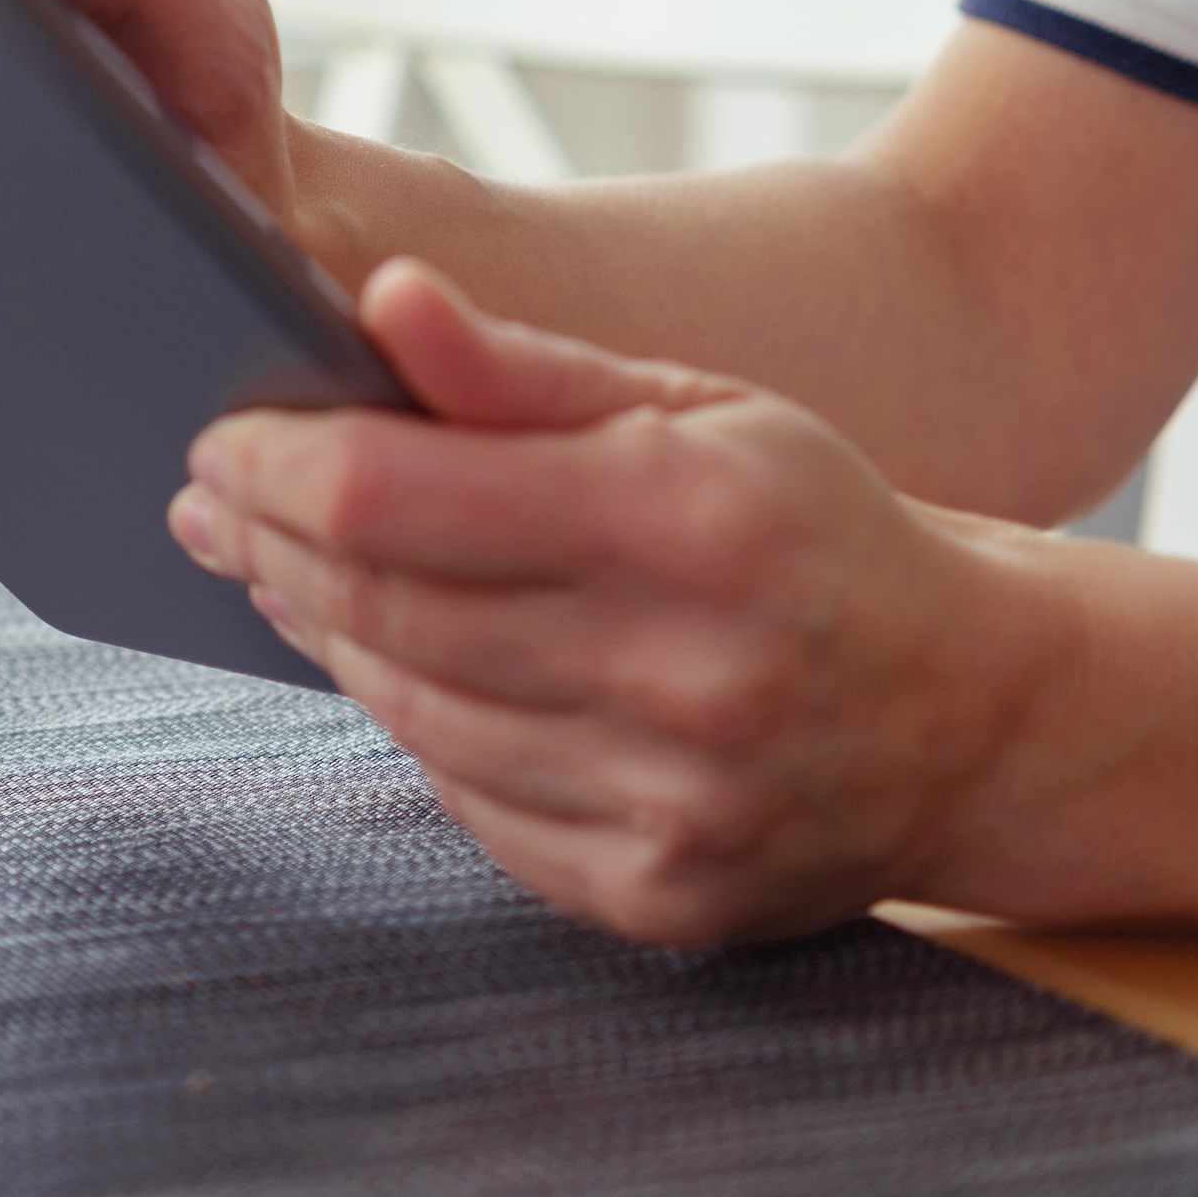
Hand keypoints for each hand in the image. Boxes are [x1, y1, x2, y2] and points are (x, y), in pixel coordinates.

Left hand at [166, 261, 1083, 948]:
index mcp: (692, 518)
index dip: (278, 463)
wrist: (980, 712)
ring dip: (328, 636)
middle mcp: (685, 672)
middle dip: (274, 544)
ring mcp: (672, 801)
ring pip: (415, 711)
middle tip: (217, 501)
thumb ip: (526, 369)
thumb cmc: (819, 530)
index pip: (395, 494)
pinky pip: (473, 804)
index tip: (222, 438)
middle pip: (384, 608)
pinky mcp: (657, 895)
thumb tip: (383, 301)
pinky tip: (393, 669)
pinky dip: (418, 729)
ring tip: (285, 571)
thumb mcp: (698, 407)